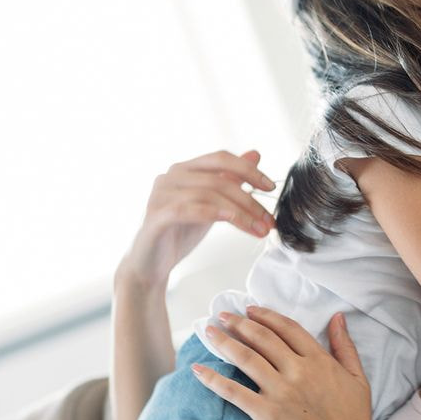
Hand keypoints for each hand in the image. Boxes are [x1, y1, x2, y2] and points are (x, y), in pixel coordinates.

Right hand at [121, 150, 275, 286]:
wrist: (150, 265)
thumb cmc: (179, 234)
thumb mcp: (212, 205)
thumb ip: (230, 180)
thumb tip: (255, 154)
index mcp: (184, 169)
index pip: (221, 158)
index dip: (248, 170)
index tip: (270, 187)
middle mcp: (170, 176)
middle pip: (219, 179)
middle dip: (250, 200)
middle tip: (269, 221)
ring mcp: (161, 194)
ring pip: (209, 194)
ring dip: (240, 213)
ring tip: (259, 230)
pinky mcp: (157, 215)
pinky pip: (190, 209)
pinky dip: (215, 213)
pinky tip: (234, 221)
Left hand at [192, 307, 377, 419]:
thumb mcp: (358, 379)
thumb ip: (345, 346)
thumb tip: (337, 317)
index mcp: (320, 361)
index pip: (287, 328)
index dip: (266, 316)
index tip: (250, 309)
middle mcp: (299, 371)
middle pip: (262, 338)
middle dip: (239, 323)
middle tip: (221, 314)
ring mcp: (282, 393)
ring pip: (246, 358)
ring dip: (224, 341)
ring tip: (209, 331)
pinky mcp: (267, 416)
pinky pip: (234, 392)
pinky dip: (213, 379)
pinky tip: (197, 369)